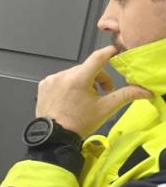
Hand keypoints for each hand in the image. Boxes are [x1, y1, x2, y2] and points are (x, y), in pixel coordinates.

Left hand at [35, 45, 150, 136]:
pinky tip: (71, 99)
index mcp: (78, 79)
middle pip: (87, 69)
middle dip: (98, 79)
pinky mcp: (43, 85)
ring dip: (83, 82)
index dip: (108, 52)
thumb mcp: (105, 109)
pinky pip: (60, 79)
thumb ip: (125, 95)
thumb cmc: (80, 122)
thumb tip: (142, 90)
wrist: (55, 135)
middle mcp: (63, 75)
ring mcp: (51, 79)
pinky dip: (68, 85)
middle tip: (102, 94)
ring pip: (74, 74)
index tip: (114, 51)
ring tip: (84, 99)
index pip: (97, 58)